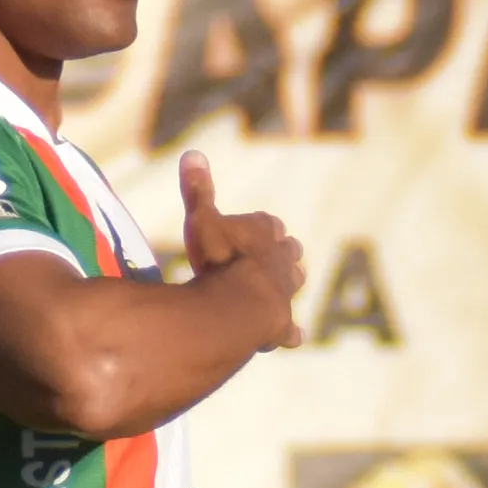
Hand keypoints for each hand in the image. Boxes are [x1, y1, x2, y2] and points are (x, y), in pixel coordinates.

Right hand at [178, 152, 302, 351]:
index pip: (268, 223)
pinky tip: (295, 337)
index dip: (261, 225)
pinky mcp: (282, 325)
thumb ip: (199, 191)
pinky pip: (290, 331)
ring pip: (294, 282)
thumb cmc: (222, 261)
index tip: (256, 226)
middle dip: (282, 251)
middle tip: (272, 255)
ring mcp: (285, 293)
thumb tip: (192, 151)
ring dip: (287, 283)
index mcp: (265, 233)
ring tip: (277, 289)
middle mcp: (283, 260)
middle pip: (289, 250)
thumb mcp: (203, 221)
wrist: (243, 306)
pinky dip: (291, 333)